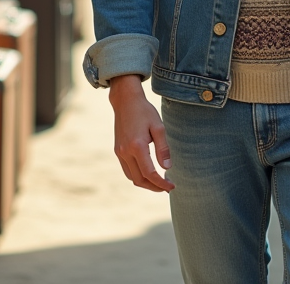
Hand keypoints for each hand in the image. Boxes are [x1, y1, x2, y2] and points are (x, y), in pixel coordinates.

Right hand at [108, 75, 173, 192]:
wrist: (125, 101)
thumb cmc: (144, 112)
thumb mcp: (159, 127)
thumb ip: (163, 149)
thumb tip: (167, 168)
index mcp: (137, 146)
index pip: (150, 173)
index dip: (161, 183)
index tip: (172, 187)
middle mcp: (125, 152)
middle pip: (139, 180)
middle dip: (154, 187)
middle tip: (167, 188)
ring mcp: (119, 152)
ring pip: (132, 177)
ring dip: (145, 183)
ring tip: (159, 183)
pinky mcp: (117, 150)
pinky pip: (127, 170)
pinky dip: (137, 176)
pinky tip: (148, 173)